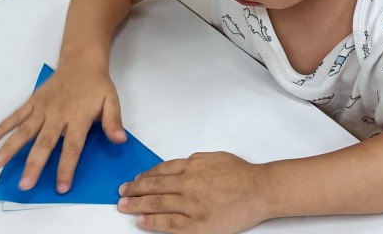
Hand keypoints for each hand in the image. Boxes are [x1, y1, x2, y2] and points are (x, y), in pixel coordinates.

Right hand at [0, 68, 126, 192]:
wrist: (81, 61)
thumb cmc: (97, 85)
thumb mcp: (112, 101)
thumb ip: (113, 121)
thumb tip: (120, 140)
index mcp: (78, 118)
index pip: (72, 147)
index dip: (66, 167)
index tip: (61, 187)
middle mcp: (57, 115)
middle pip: (44, 143)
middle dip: (33, 164)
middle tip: (24, 185)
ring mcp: (42, 109)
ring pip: (24, 131)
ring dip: (9, 147)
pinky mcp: (32, 102)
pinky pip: (15, 116)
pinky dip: (2, 127)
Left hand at [117, 152, 270, 233]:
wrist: (260, 190)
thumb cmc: (243, 174)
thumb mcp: (216, 158)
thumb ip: (196, 161)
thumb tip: (182, 165)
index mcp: (193, 166)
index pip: (161, 170)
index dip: (144, 175)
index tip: (135, 179)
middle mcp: (189, 183)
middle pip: (154, 186)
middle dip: (134, 189)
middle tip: (121, 192)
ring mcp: (192, 204)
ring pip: (157, 203)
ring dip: (137, 204)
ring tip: (124, 206)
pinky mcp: (198, 223)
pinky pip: (170, 223)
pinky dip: (153, 221)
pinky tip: (142, 220)